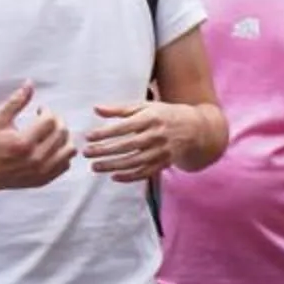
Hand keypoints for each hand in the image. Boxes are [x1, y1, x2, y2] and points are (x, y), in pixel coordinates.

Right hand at [0, 83, 72, 192]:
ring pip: (69, 150)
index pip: (50, 121)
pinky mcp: (43, 180)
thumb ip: (15, 101)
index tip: (40, 110)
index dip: (47, 111)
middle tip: (47, 118)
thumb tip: (30, 84)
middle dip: (57, 121)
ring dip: (64, 137)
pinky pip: (65, 165)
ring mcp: (40, 173)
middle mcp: (35, 160)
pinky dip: (62, 153)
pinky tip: (50, 146)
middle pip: (62, 133)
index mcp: (23, 143)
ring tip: (51, 132)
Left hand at [85, 100, 201, 183]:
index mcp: (150, 118)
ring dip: (113, 166)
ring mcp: (161, 151)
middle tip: (86, 153)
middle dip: (104, 151)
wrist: (196, 129)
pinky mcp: (164, 163)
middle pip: (126, 146)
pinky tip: (114, 177)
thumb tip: (96, 109)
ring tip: (95, 167)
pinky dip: (129, 177)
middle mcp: (156, 135)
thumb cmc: (165, 114)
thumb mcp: (145, 106)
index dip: (104, 133)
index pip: (123, 127)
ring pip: (134, 162)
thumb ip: (120, 109)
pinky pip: (145, 172)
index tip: (88, 137)